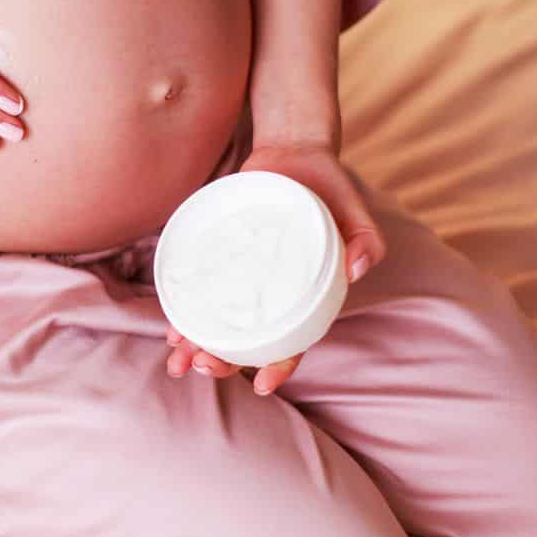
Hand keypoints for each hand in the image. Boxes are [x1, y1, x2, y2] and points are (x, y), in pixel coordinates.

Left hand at [165, 141, 386, 394]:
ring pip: (220, 322)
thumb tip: (357, 267)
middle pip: (249, 340)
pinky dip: (185, 310)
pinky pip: (201, 289)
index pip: (294, 340)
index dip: (279, 365)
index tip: (262, 386)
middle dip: (225, 360)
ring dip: (197, 345)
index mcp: (306, 295)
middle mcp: (272, 293)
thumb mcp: (353, 208)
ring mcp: (245, 277)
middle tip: (202, 367)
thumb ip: (365, 237)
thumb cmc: (330, 186)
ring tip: (176, 360)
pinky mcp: (222, 257)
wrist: (294, 151)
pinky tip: (170, 327)